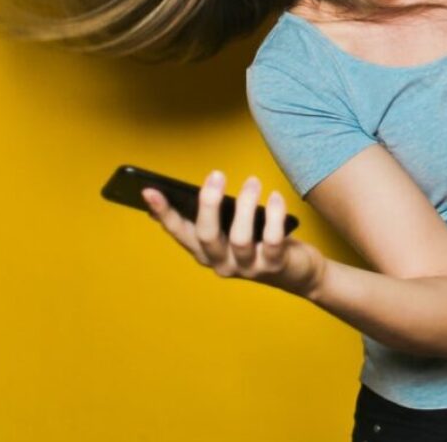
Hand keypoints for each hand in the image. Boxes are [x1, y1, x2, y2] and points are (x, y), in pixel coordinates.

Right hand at [141, 171, 325, 298]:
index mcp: (206, 251)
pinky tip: (275, 196)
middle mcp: (221, 263)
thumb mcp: (232, 228)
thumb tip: (202, 186)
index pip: (179, 232)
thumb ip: (217, 214)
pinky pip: (273, 241)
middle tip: (216, 174)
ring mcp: (247, 267)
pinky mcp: (274, 266)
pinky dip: (274, 216)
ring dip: (245, 205)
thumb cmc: (260, 241)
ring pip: (239, 239)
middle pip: (206, 236)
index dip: (164, 213)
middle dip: (208, 204)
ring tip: (252, 181)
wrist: (297, 272)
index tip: (149, 191)